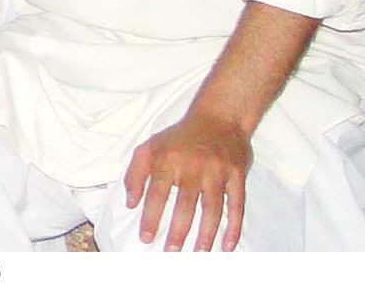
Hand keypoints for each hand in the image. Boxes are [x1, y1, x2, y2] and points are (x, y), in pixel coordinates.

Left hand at [123, 111, 251, 250]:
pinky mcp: (237, 175)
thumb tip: (130, 203)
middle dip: (177, 231)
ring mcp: (216, 172)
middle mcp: (192, 167)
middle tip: (171, 251)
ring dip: (205, 233)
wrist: (219, 116)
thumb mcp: (150, 147)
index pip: (156, 194)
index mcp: (167, 160)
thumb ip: (135, 173)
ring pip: (211, 209)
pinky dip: (234, 226)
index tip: (145, 237)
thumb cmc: (179, 136)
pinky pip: (236, 205)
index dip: (150, 217)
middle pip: (184, 205)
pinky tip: (228, 245)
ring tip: (199, 252)